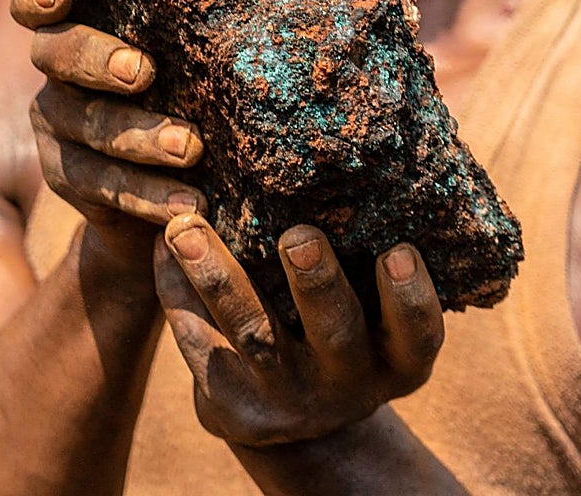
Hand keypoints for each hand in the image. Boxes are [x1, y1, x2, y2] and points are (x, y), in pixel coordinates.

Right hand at [10, 0, 207, 265]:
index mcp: (77, 29)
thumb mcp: (182, 57)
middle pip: (56, 55)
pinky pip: (106, 186)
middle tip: (143, 72)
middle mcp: (57, 76)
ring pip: (90, 127)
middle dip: (97, 61)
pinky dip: (150, 196)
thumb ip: (186, 28)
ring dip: (141, 138)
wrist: (166, 184)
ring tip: (190, 148)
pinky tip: (188, 205)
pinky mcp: (70, 181)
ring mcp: (58, 129)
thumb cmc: (185, 88)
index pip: (33, 5)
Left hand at [154, 214, 444, 447]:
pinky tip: (161, 244)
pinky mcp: (231, 406)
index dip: (411, 298)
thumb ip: (368, 257)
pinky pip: (200, 341)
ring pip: (252, 334)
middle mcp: (347, 385)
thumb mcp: (372, 316)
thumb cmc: (341, 331)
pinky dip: (177, 290)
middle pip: (334, 332)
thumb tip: (357, 157)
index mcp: (396, 361)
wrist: (290, 423)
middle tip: (299, 237)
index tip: (398, 250)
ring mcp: (287, 400)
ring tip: (186, 228)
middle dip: (316, 283)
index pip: (418, 334)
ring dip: (218, 277)